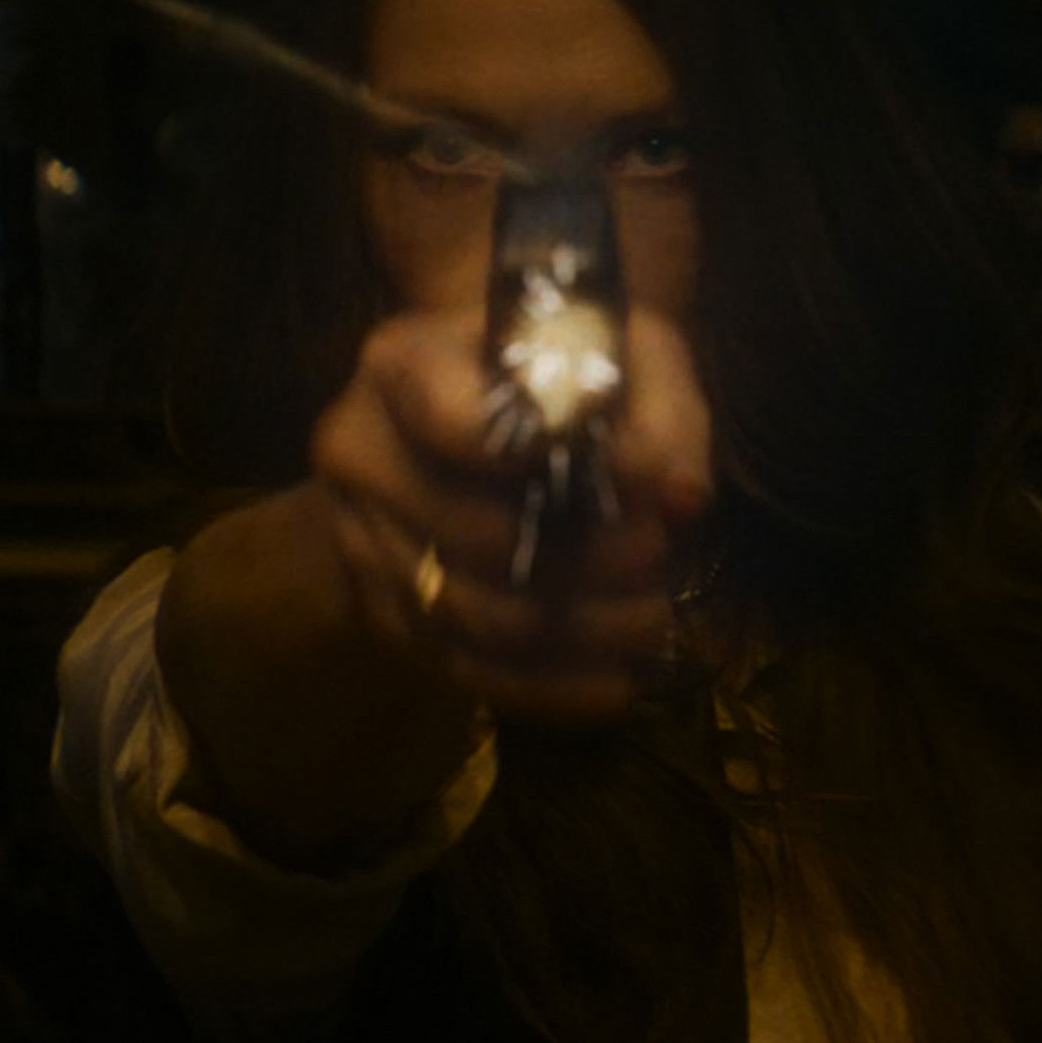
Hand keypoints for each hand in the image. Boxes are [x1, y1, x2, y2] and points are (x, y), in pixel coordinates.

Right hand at [307, 305, 710, 726]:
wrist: (473, 425)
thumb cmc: (557, 376)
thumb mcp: (620, 356)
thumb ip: (662, 415)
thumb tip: (681, 501)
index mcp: (402, 365)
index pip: (457, 418)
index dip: (548, 453)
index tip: (637, 478)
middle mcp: (360, 455)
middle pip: (477, 533)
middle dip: (589, 557)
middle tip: (661, 556)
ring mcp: (362, 544)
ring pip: (476, 615)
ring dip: (580, 629)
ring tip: (654, 618)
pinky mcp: (384, 617)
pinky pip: (467, 671)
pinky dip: (551, 686)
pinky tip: (619, 681)